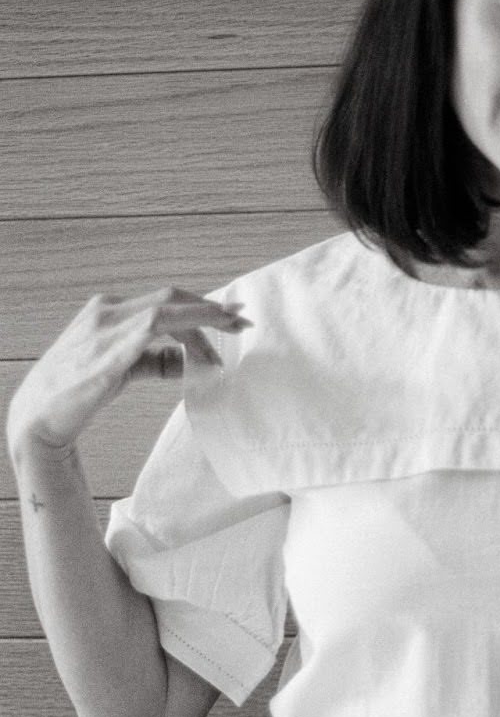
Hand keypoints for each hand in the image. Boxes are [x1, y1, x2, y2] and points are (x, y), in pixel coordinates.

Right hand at [5, 287, 250, 456]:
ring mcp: (106, 326)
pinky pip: (157, 328)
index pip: (163, 301)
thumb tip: (187, 361)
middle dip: (211, 307)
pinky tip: (205, 351)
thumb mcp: (120, 368)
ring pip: (168, 308)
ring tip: (232, 332)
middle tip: (243, 320)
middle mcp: (106, 310)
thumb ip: (153, 360)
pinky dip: (186, 335)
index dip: (199, 307)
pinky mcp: (110, 350)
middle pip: (171, 297)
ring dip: (205, 318)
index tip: (229, 318)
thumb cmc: (77, 393)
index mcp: (106, 309)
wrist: (38, 419)